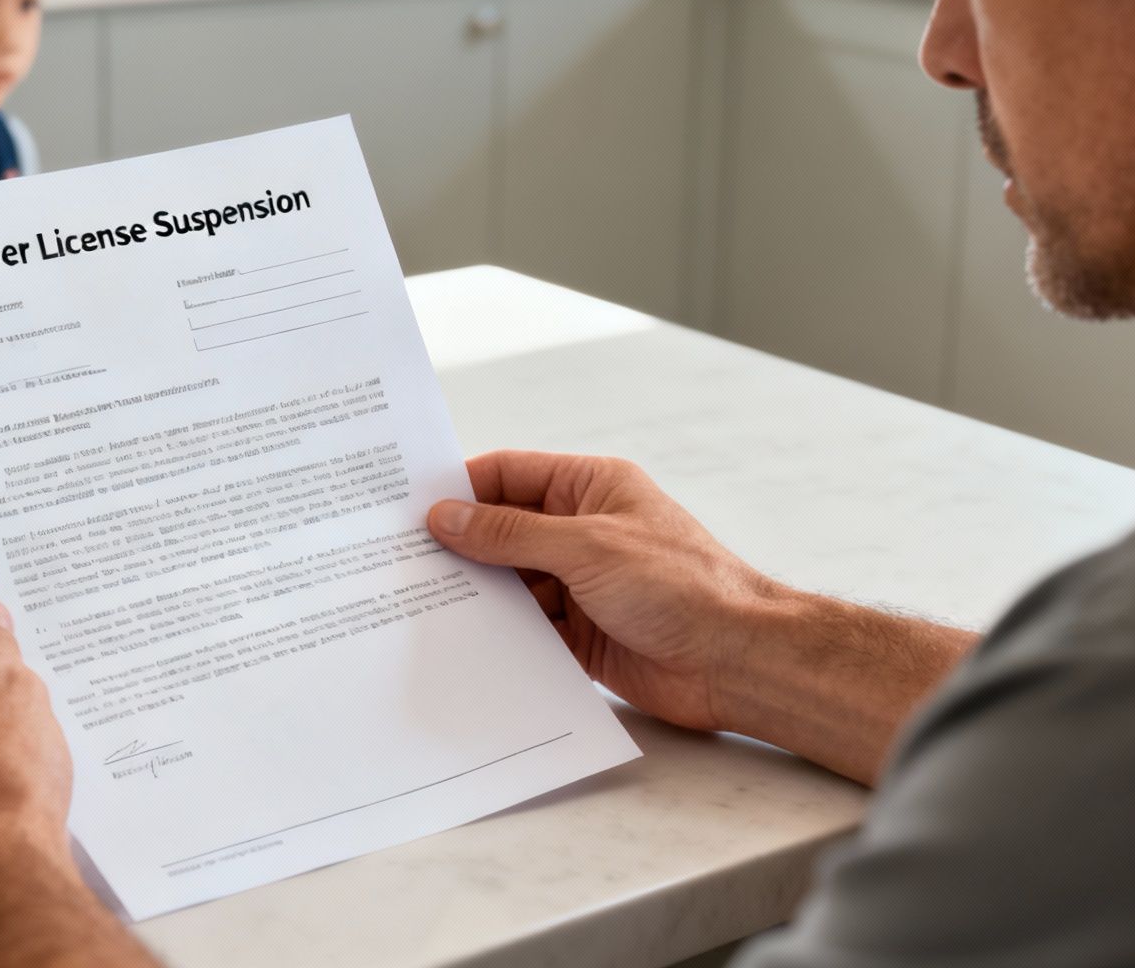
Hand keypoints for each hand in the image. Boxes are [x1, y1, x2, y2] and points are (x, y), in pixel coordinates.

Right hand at [426, 451, 778, 733]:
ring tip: (416, 605)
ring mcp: (581, 585)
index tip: (409, 508)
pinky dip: (498, 636)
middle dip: (458, 546)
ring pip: (510, 584)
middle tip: (398, 560)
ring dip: (475, 595)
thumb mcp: (587, 547)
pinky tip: (460, 644)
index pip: (510, 475)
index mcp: (591, 488)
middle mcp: (582, 532)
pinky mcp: (582, 635)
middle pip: (502, 532)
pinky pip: (526, 630)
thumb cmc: (682, 585)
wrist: (736, 660)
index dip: (461, 488)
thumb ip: (511, 534)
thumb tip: (447, 517)